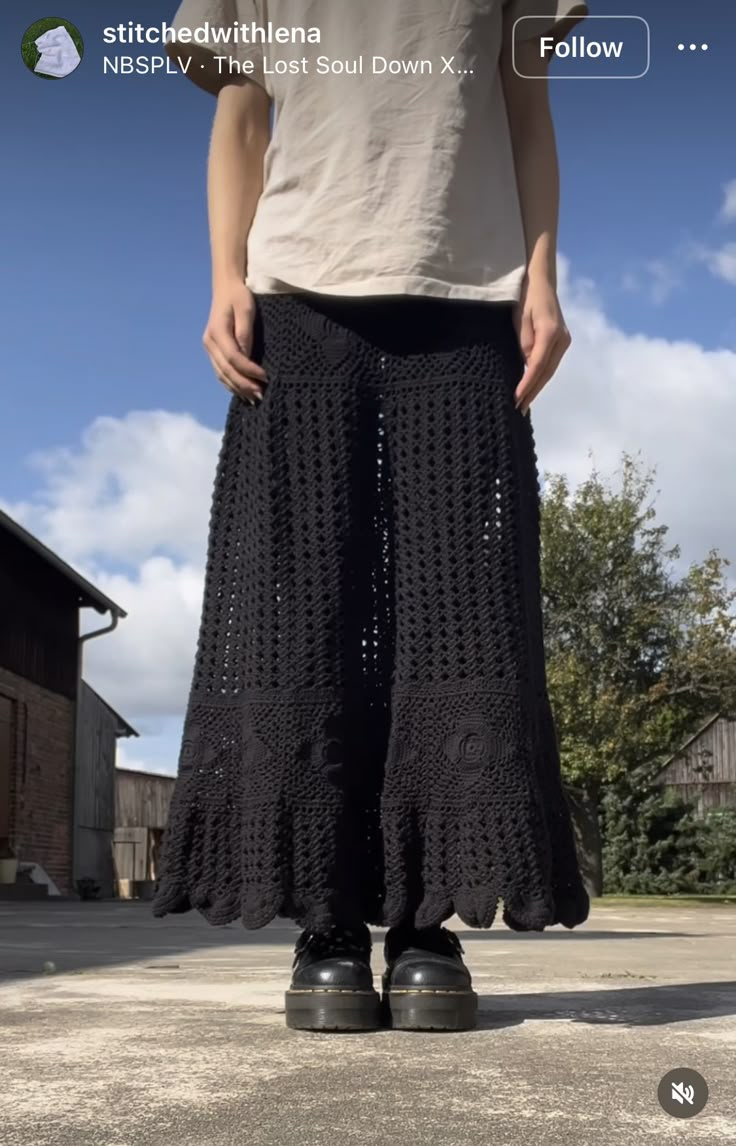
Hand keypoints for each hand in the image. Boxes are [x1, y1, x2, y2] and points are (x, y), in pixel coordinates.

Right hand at [202, 280, 266, 403]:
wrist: (226, 288)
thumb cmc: (239, 296)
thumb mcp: (246, 309)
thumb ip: (246, 333)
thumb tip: (247, 356)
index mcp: (217, 332)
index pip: (233, 358)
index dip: (249, 370)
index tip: (265, 377)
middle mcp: (210, 343)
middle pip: (226, 371)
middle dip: (244, 385)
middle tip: (261, 395)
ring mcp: (209, 348)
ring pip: (221, 375)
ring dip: (237, 388)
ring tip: (254, 398)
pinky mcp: (213, 351)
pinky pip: (220, 372)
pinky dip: (231, 384)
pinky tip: (242, 392)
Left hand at [512, 275, 570, 415]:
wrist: (542, 281)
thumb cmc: (526, 297)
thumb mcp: (519, 318)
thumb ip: (524, 342)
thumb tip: (527, 365)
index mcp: (550, 332)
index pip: (537, 365)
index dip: (527, 384)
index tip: (517, 398)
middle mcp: (561, 339)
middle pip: (546, 372)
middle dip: (533, 391)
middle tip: (519, 409)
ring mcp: (564, 341)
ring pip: (550, 370)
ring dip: (537, 387)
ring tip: (524, 403)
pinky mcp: (563, 342)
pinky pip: (551, 364)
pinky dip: (541, 377)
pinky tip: (533, 387)